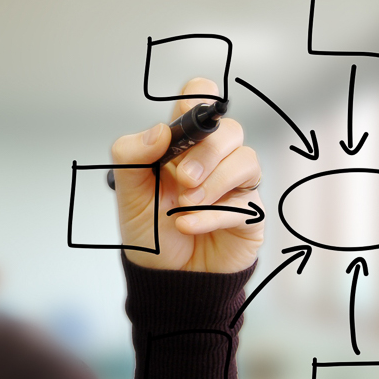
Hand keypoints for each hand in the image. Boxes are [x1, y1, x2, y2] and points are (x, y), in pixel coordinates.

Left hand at [112, 78, 263, 272]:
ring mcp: (235, 185)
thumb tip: (159, 131)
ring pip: (246, 160)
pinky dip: (211, 215)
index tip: (186, 117)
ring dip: (212, 183)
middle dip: (206, 153)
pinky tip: (187, 225)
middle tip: (182, 179)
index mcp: (183, 145)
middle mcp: (214, 159)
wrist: (165, 279)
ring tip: (183, 207)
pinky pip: (244, 202)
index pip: (201, 101)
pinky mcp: (249, 213)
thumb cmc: (149, 232)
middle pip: (229, 130)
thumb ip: (132, 156)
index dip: (199, 100)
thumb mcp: (129, 193)